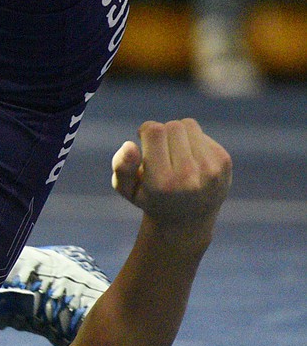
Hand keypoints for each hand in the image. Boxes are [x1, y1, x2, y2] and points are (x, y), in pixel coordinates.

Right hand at [111, 119, 232, 233]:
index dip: (145, 130)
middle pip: (172, 126)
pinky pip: (202, 134)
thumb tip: (130, 145)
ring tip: (173, 152)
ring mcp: (210, 169)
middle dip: (162, 132)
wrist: (188, 220)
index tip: (142, 138)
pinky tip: (189, 159)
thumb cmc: (151, 198)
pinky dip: (192, 141)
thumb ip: (121, 167)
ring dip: (177, 134)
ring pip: (188, 125)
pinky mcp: (224, 162)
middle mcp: (188, 176)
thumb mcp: (127, 190)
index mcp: (162, 183)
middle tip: (159, 149)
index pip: (155, 131)